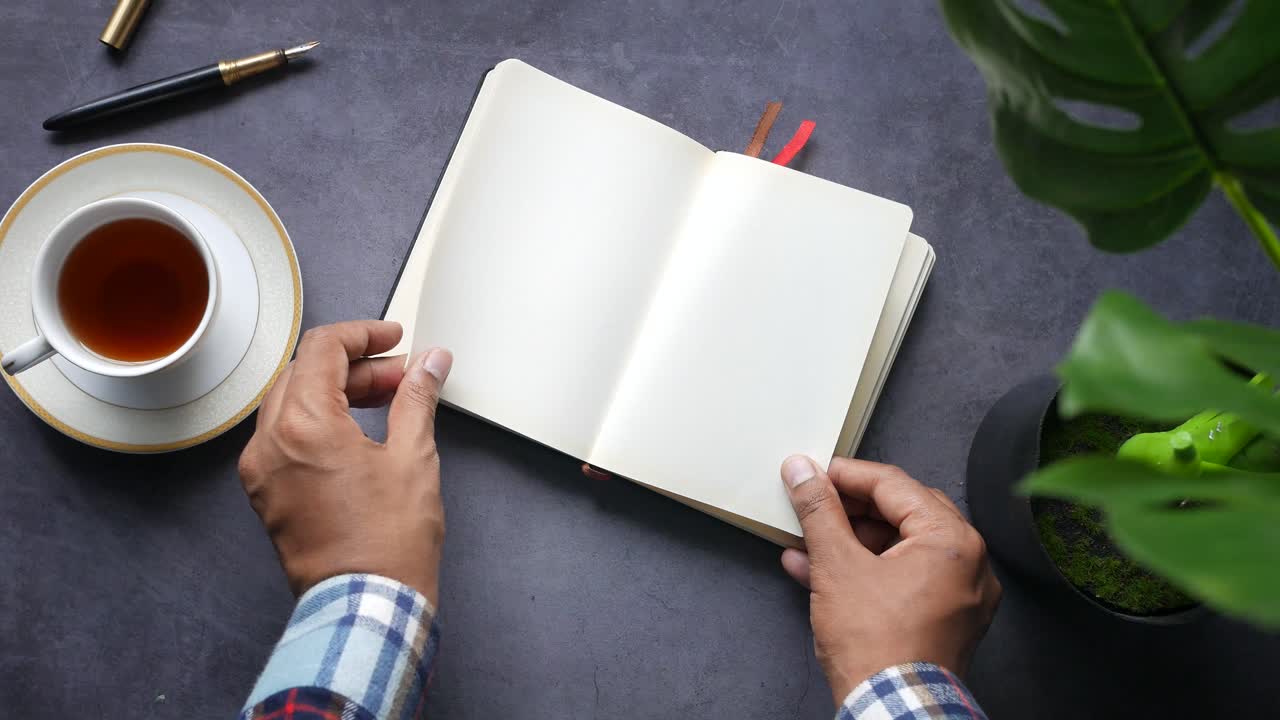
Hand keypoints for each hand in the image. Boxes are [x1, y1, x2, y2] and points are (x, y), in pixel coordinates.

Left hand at [238, 320, 452, 604]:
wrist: (367, 607)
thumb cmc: (388, 545)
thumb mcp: (413, 457)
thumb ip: (416, 398)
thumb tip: (429, 364)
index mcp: (303, 425)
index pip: (322, 349)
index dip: (363, 335)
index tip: (392, 338)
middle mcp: (270, 444)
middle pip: (304, 374)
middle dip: (354, 366)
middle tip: (401, 375)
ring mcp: (262, 472)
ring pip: (291, 404)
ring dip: (335, 392)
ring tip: (385, 401)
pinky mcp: (267, 495)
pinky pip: (284, 438)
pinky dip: (318, 422)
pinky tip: (356, 432)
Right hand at [779, 456, 1000, 703]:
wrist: (893, 711)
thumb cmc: (877, 646)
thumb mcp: (837, 565)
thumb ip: (819, 511)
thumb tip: (803, 472)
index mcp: (952, 540)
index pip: (894, 485)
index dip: (846, 475)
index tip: (813, 474)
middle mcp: (969, 563)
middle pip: (901, 513)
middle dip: (849, 509)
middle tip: (813, 503)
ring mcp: (960, 595)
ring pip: (900, 548)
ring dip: (851, 543)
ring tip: (806, 541)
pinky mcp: (945, 621)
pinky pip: (904, 580)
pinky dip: (867, 571)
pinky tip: (819, 572)